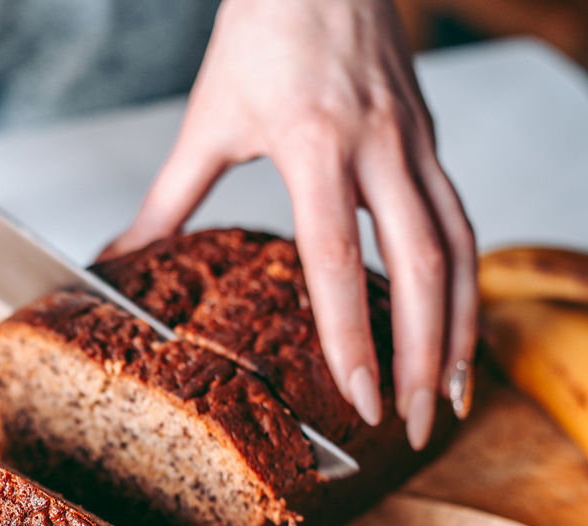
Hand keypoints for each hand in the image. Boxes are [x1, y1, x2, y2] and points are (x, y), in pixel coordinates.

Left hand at [101, 0, 476, 449]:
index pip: (340, 260)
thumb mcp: (209, 119)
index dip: (353, 337)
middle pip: (422, 268)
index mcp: (316, 144)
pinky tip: (458, 324)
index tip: (359, 399)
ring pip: (460, 250)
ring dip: (462, 329)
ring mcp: (417, 143)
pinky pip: (461, 221)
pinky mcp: (432, 141)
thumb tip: (120, 258)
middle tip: (416, 424)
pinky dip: (466, 281)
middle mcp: (380, 148)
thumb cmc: (263, 30)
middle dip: (421, 357)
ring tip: (450, 394)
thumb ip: (170, 200)